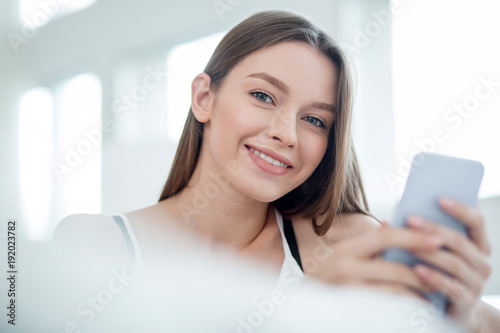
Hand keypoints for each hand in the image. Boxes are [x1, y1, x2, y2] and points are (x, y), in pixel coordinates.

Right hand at [311, 227, 442, 298]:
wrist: (307, 307)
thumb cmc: (331, 279)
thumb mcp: (345, 256)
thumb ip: (369, 243)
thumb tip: (392, 223)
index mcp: (346, 249)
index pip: (383, 236)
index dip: (412, 236)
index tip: (437, 238)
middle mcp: (345, 268)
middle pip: (394, 267)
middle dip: (423, 269)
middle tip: (445, 269)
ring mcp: (349, 291)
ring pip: (395, 291)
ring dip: (419, 291)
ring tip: (434, 289)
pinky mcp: (354, 309)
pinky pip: (389, 308)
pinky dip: (408, 306)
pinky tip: (419, 304)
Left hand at [406, 198, 491, 331]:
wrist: (452, 311)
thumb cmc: (437, 272)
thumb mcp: (434, 252)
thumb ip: (420, 235)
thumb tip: (386, 221)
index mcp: (478, 244)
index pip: (477, 221)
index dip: (460, 209)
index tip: (439, 198)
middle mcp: (482, 262)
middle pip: (460, 241)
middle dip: (434, 228)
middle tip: (410, 218)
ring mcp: (477, 283)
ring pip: (455, 264)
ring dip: (430, 252)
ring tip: (408, 243)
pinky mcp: (466, 303)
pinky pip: (451, 288)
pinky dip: (433, 277)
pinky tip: (416, 270)